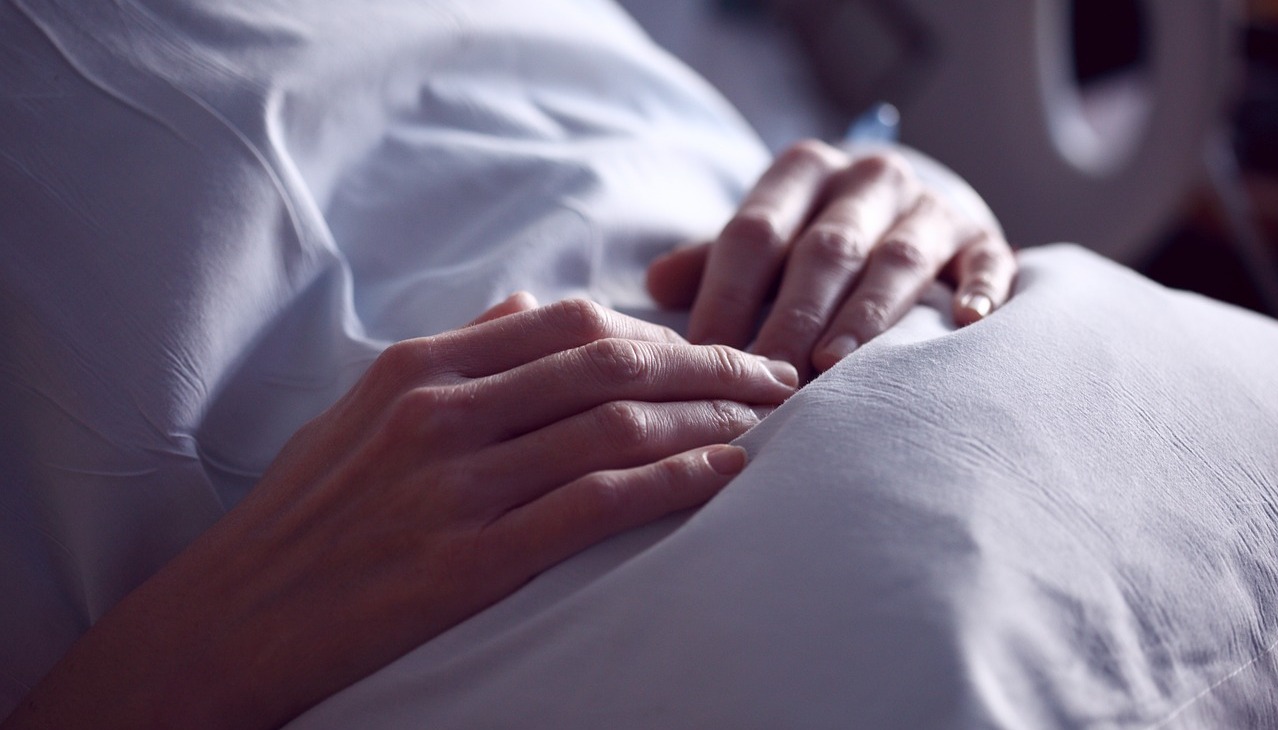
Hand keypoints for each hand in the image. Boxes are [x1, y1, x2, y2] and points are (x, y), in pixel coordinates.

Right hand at [3, 297, 796, 729]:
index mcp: (420, 367)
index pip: (571, 322)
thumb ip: (456, 350)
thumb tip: (529, 301)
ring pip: (616, 426)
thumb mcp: (363, 408)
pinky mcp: (466, 560)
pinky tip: (726, 478)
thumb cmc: (306, 515)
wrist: (229, 620)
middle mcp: (440, 411)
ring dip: (711, 421)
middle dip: (712, 365)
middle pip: (611, 362)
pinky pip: (597, 505)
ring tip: (771, 426)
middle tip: (778, 379)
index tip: (717, 350)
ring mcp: (454, 484)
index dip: (662, 332)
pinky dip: (676, 483)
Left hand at [646, 139, 1016, 377]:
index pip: (754, 232)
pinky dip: (978, 290)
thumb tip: (655, 285)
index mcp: (803, 170)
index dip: (726, 296)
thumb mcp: (764, 240)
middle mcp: (868, 178)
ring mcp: (931, 206)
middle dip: (792, 320)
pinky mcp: (983, 237)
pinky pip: (985, 262)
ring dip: (865, 317)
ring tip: (835, 368)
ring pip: (897, 260)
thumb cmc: (814, 242)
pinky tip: (966, 323)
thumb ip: (713, 263)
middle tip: (767, 382)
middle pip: (825, 250)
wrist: (910, 211)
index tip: (703, 357)